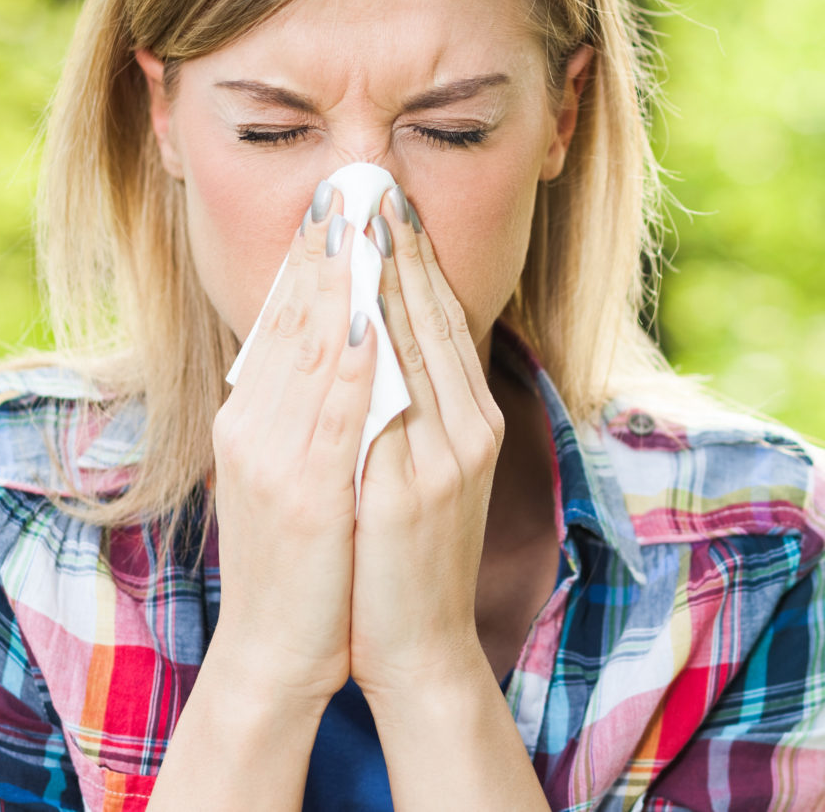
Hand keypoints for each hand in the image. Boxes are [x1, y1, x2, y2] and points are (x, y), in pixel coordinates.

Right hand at [208, 181, 378, 707]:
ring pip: (310, 349)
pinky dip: (347, 356)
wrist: (278, 653)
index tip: (336, 198)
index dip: (310, 255)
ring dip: (337, 279)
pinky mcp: (305, 492)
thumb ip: (303, 413)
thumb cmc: (301, 565)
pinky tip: (365, 312)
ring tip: (358, 218)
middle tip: (348, 179)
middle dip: (324, 247)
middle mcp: (253, 427)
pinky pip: (332, 410)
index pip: (282, 319)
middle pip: (292, 318)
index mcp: (250, 419)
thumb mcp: (291, 474)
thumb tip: (330, 351)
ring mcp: (274, 458)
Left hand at [348, 183, 506, 699]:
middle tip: (368, 179)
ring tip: (357, 217)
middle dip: (398, 245)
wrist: (415, 645)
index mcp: (468, 420)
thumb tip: (371, 339)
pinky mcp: (420, 487)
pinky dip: (377, 348)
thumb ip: (403, 407)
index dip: (410, 254)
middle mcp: (468, 427)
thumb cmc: (400, 558)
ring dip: (385, 276)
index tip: (380, 198)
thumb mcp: (412, 470)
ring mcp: (448, 456)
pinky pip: (397, 400)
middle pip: (432, 316)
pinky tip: (355, 306)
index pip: (438, 317)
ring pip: (417, 345)